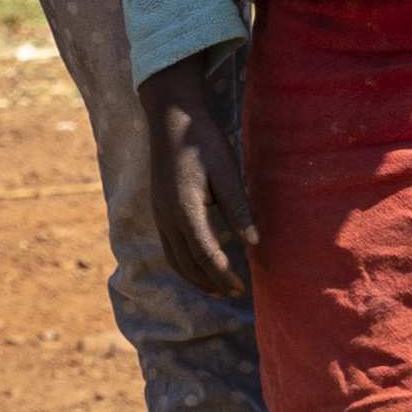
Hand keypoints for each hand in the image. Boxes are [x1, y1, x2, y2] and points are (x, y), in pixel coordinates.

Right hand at [143, 52, 254, 297]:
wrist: (171, 118)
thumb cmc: (204, 142)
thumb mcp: (227, 172)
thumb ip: (239, 208)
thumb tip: (254, 243)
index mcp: (186, 210)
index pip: (206, 255)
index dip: (223, 275)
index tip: (241, 287)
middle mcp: (167, 218)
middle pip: (187, 263)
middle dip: (210, 282)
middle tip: (232, 292)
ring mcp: (159, 214)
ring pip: (174, 258)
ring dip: (194, 276)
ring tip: (215, 287)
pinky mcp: (157, 208)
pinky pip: (168, 246)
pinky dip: (183, 262)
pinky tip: (197, 262)